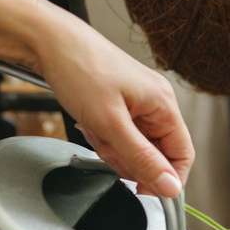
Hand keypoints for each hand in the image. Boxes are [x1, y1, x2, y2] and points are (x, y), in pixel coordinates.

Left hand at [29, 0, 193, 196]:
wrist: (46, 40)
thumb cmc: (79, 69)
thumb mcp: (110, 124)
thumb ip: (143, 159)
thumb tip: (171, 187)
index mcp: (164, 104)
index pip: (183, 154)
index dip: (166, 177)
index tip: (142, 190)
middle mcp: (157, 102)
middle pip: (157, 152)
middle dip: (129, 158)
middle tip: (106, 148)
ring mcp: (138, 101)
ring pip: (136, 145)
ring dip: (113, 146)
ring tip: (94, 130)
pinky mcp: (121, 101)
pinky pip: (121, 132)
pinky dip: (105, 135)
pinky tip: (90, 123)